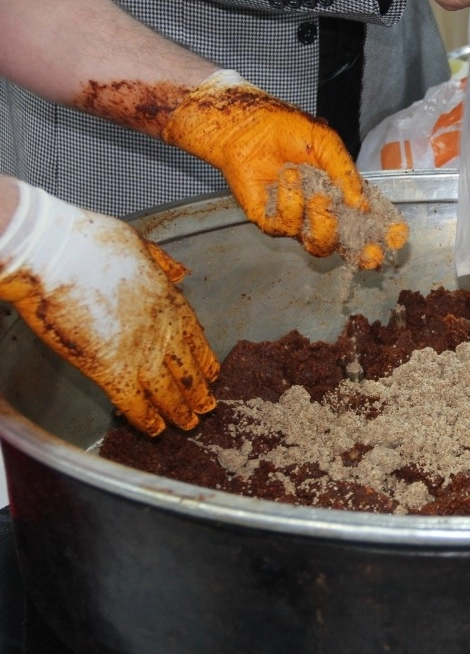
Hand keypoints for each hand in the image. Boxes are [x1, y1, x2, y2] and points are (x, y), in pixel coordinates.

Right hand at [0, 180, 218, 435]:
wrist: (54, 254)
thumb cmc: (88, 242)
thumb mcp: (139, 242)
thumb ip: (162, 262)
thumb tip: (182, 271)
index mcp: (169, 300)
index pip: (195, 337)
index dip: (204, 358)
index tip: (212, 373)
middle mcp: (162, 330)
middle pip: (187, 369)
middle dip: (197, 391)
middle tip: (207, 408)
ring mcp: (141, 353)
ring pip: (168, 391)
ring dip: (179, 410)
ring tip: (189, 425)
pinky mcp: (111, 370)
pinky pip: (135, 403)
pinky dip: (146, 419)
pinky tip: (155, 430)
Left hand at [162, 71, 406, 267]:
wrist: (246, 125)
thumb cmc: (286, 129)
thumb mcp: (326, 144)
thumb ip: (345, 173)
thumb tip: (363, 205)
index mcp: (340, 194)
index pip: (367, 221)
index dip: (384, 233)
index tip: (398, 237)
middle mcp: (320, 212)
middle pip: (345, 246)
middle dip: (362, 253)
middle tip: (372, 253)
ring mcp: (296, 220)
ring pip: (318, 243)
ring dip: (322, 220)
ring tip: (317, 194)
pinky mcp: (269, 220)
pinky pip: (286, 226)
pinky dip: (290, 202)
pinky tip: (287, 178)